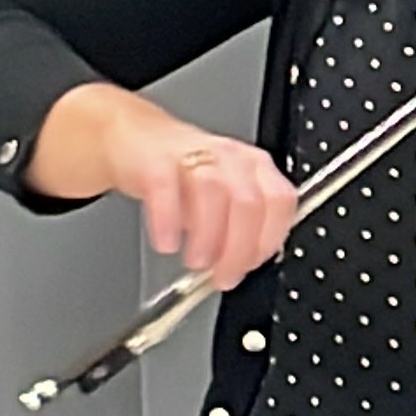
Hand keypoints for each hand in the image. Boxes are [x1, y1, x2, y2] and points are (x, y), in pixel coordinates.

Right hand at [108, 110, 298, 292]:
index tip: (250, 266)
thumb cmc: (182, 176)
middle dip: (239, 249)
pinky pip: (166, 189)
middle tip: (222, 275)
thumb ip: (235, 232)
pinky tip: (167, 243)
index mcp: (255, 167)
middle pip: (249, 202)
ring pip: (213, 193)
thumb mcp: (220, 200)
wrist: (135, 140)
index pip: (280, 202)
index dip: (269, 239)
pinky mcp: (156, 159)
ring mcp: (193, 154)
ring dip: (208, 236)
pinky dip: (168, 221)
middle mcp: (229, 158)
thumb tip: (236, 267)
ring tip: (196, 262)